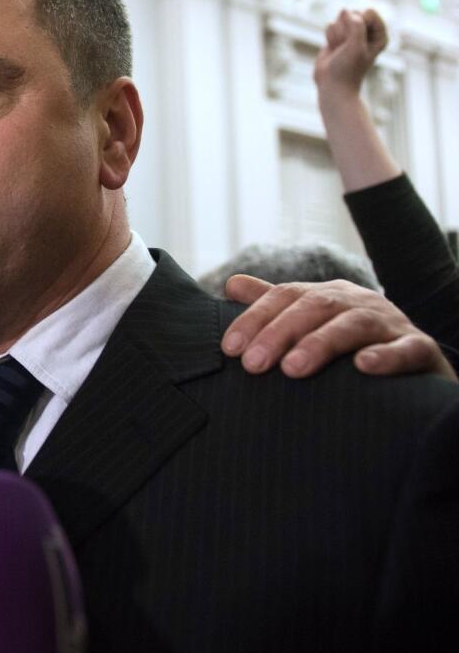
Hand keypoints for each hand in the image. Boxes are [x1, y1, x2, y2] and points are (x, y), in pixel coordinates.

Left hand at [222, 275, 456, 381]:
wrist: (418, 368)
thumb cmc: (353, 346)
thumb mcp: (313, 322)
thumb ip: (275, 304)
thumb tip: (231, 283)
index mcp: (330, 295)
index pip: (286, 296)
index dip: (255, 319)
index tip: (230, 348)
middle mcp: (359, 302)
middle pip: (316, 308)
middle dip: (280, 333)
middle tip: (253, 364)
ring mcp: (392, 324)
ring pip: (356, 325)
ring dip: (322, 344)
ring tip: (293, 369)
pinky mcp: (422, 349)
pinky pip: (407, 349)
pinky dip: (386, 356)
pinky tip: (363, 366)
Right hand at [314, 8, 387, 103]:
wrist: (332, 84)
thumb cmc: (348, 69)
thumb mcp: (356, 46)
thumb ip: (356, 25)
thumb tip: (345, 11)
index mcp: (379, 34)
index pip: (369, 12)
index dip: (359, 24)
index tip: (356, 41)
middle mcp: (367, 31)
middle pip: (353, 13)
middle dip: (346, 30)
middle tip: (346, 47)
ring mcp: (351, 33)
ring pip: (339, 19)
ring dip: (337, 36)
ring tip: (340, 50)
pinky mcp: (337, 35)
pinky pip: (330, 25)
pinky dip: (329, 38)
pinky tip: (333, 50)